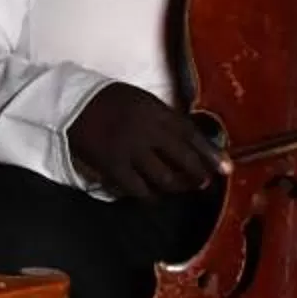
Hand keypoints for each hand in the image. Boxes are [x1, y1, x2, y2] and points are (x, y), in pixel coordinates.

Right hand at [66, 82, 225, 199]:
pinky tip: (153, 198)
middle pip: (183, 158)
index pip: (191, 134)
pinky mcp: (113, 166)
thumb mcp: (141, 99)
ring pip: (164, 177)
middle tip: (204, 183)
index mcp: (156, 111)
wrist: (70, 103)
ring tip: (180, 189)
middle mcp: (147, 131)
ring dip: (177, 187)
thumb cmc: (108, 100)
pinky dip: (149, 197)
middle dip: (198, 174)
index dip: (211, 153)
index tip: (226, 167)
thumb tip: (189, 138)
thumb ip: (163, 117)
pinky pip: (138, 189)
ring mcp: (130, 150)